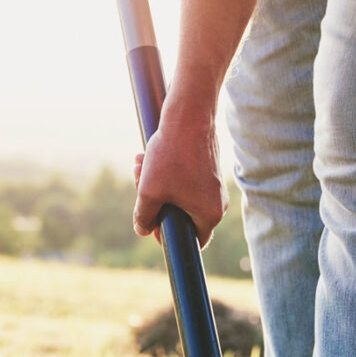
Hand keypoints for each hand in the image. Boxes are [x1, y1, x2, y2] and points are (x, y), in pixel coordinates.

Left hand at [133, 109, 228, 246]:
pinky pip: (182, 179)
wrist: (188, 116)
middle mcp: (218, 202)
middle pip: (179, 214)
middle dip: (154, 201)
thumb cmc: (171, 157)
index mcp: (210, 215)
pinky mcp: (207, 169)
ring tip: (138, 165)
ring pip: (176, 193)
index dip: (167, 235)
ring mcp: (214, 185)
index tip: (150, 221)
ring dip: (154, 183)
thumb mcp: (149, 192)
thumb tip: (142, 230)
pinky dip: (164, 171)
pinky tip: (145, 157)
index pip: (191, 240)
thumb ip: (144, 215)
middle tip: (137, 183)